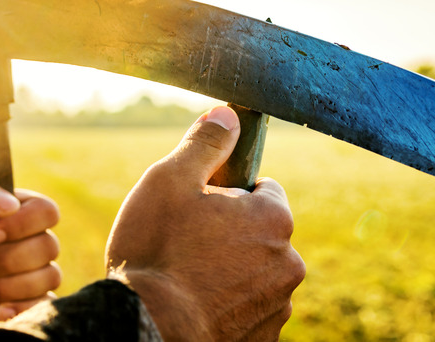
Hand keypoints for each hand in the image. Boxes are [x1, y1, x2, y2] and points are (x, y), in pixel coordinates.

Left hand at [0, 175, 60, 338]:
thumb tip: (11, 204)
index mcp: (14, 215)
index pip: (47, 211)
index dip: (23, 224)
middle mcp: (28, 243)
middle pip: (49, 246)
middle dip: (7, 260)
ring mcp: (33, 275)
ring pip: (49, 276)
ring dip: (8, 286)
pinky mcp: (32, 304)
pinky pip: (45, 304)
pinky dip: (18, 308)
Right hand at [106, 106, 305, 340]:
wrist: (146, 331)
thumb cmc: (156, 251)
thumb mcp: (171, 181)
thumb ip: (205, 144)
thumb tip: (229, 114)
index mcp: (274, 217)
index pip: (264, 190)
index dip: (229, 195)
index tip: (202, 209)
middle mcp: (289, 262)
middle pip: (261, 233)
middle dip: (232, 234)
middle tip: (188, 245)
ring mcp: (278, 305)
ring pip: (255, 273)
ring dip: (231, 272)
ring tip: (188, 278)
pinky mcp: (263, 339)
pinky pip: (249, 309)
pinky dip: (229, 306)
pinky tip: (197, 306)